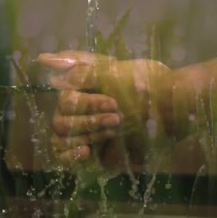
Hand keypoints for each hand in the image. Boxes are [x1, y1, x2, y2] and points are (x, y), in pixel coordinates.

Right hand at [37, 50, 169, 165]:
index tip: (113, 103)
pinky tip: (86, 151)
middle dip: (89, 119)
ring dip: (88, 133)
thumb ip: (79, 68)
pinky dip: (71, 155)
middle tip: (118, 117)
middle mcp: (81, 112)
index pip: (65, 100)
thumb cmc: (146, 87)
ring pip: (62, 137)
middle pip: (62, 120)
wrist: (173, 111)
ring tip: (114, 129)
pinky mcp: (92, 153)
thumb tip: (43, 60)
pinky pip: (65, 157)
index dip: (86, 104)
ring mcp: (85, 133)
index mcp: (83, 91)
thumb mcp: (113, 70)